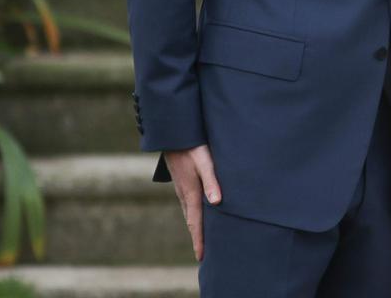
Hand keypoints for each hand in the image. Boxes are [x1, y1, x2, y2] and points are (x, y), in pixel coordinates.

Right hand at [164, 144, 221, 261]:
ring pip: (188, 211)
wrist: (174, 133)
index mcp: (191, 193)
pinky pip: (187, 202)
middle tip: (202, 254)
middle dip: (197, 237)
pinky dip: (192, 213)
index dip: (199, 240)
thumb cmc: (193, 146)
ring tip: (200, 237)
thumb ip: (212, 181)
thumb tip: (217, 203)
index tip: (201, 257)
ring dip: (194, 225)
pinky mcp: (181, 180)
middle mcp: (184, 194)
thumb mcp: (205, 162)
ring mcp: (181, 187)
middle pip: (191, 220)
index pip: (195, 222)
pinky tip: (196, 212)